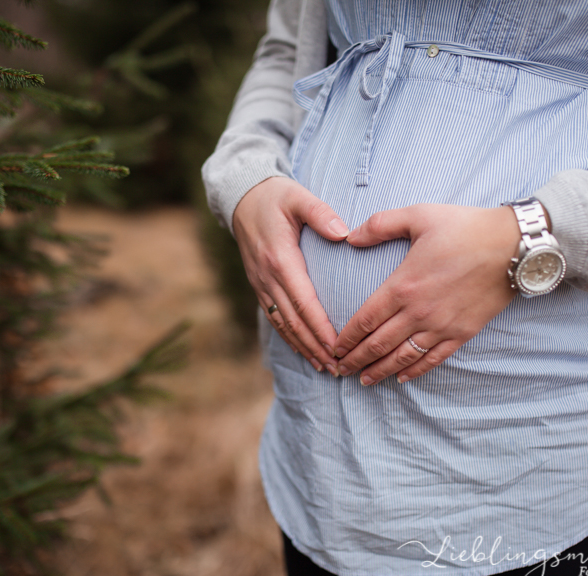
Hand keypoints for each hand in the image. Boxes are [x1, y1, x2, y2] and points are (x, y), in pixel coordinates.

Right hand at [232, 176, 347, 374]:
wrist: (242, 197)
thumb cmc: (276, 196)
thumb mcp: (298, 196)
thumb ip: (321, 213)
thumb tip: (344, 233)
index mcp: (280, 259)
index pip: (303, 302)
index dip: (320, 327)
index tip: (338, 345)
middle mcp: (268, 277)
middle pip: (293, 321)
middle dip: (316, 346)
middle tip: (338, 367)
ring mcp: (261, 284)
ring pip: (283, 324)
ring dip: (303, 348)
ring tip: (325, 367)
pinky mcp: (259, 286)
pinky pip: (274, 318)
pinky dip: (290, 338)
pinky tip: (304, 351)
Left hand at [333, 204, 521, 384]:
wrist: (513, 246)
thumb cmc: (466, 227)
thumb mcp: (419, 215)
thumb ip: (380, 225)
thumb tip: (350, 237)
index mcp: (403, 286)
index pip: (364, 320)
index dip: (346, 338)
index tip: (333, 348)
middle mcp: (418, 312)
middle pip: (378, 344)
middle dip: (355, 360)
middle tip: (339, 370)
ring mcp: (441, 326)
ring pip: (402, 357)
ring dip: (380, 371)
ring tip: (363, 380)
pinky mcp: (462, 333)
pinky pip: (433, 359)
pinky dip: (414, 371)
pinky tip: (402, 378)